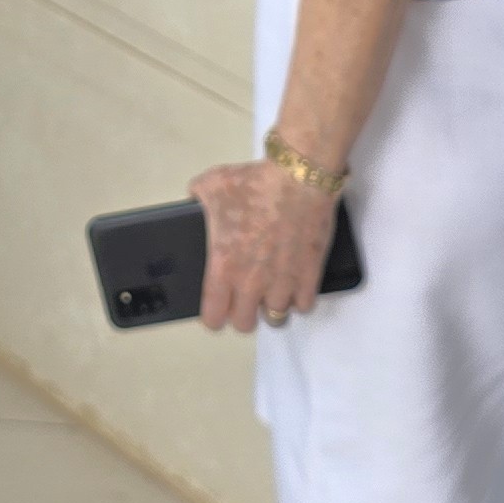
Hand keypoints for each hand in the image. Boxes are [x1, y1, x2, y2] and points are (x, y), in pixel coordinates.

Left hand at [191, 157, 338, 332]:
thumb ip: (197, 198)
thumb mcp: (212, 185)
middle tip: (245, 298)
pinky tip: (293, 283)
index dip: (213, 317)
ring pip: (276, 317)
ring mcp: (282, 283)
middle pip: (245, 324)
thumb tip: (194, 198)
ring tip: (271, 289)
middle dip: (243, 314)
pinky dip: (298, 297)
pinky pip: (304, 305)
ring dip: (272, 305)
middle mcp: (252, 282)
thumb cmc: (255, 183)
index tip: (217, 310)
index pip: (213, 316)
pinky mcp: (309, 276)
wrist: (298, 178)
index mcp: (224, 267)